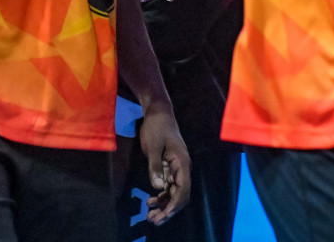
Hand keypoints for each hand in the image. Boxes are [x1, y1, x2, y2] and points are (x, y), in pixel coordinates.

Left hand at [137, 103, 190, 224]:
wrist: (158, 113)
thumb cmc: (156, 127)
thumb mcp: (153, 146)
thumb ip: (155, 166)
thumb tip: (157, 187)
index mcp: (182, 163)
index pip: (183, 189)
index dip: (174, 204)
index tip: (164, 214)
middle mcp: (182, 169)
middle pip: (180, 195)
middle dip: (168, 209)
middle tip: (154, 220)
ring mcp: (177, 169)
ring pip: (174, 193)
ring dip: (164, 205)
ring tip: (150, 216)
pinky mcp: (169, 168)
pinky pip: (168, 187)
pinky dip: (161, 196)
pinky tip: (150, 201)